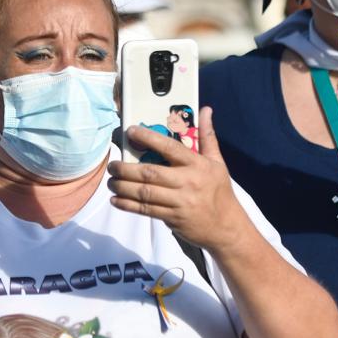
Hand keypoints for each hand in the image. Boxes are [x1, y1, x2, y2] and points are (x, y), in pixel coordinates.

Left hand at [107, 107, 246, 253]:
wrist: (226, 227)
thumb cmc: (219, 191)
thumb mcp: (217, 162)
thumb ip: (207, 136)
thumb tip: (206, 109)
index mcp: (197, 165)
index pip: (170, 147)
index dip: (148, 138)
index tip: (130, 131)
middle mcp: (188, 182)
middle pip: (151, 173)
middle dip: (126, 169)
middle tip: (113, 165)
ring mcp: (180, 202)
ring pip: (145, 192)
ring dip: (123, 187)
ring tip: (111, 181)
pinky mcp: (172, 218)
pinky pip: (146, 210)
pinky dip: (128, 205)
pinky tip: (116, 200)